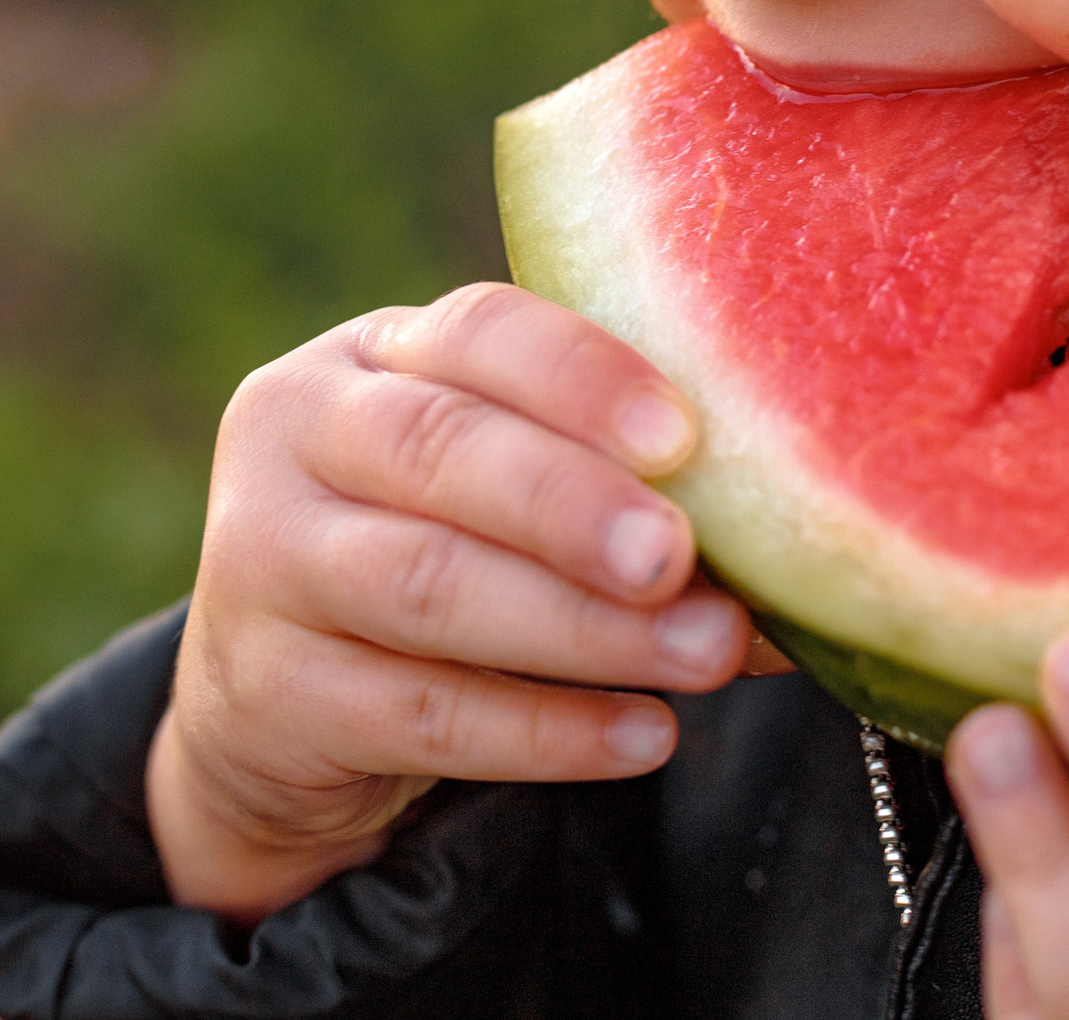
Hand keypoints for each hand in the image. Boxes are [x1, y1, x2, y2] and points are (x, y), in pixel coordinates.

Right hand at [147, 283, 781, 921]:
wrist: (278, 704)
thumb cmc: (446, 552)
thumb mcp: (507, 492)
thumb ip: (623, 492)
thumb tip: (807, 554)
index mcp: (374, 354)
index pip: (479, 330)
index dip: (583, 378)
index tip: (686, 436)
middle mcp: (300, 431)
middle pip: (439, 450)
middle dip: (574, 505)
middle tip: (681, 556)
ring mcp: (262, 560)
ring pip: (430, 586)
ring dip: (584, 627)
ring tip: (708, 655)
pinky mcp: (265, 691)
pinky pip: (420, 712)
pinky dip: (545, 730)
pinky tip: (644, 737)